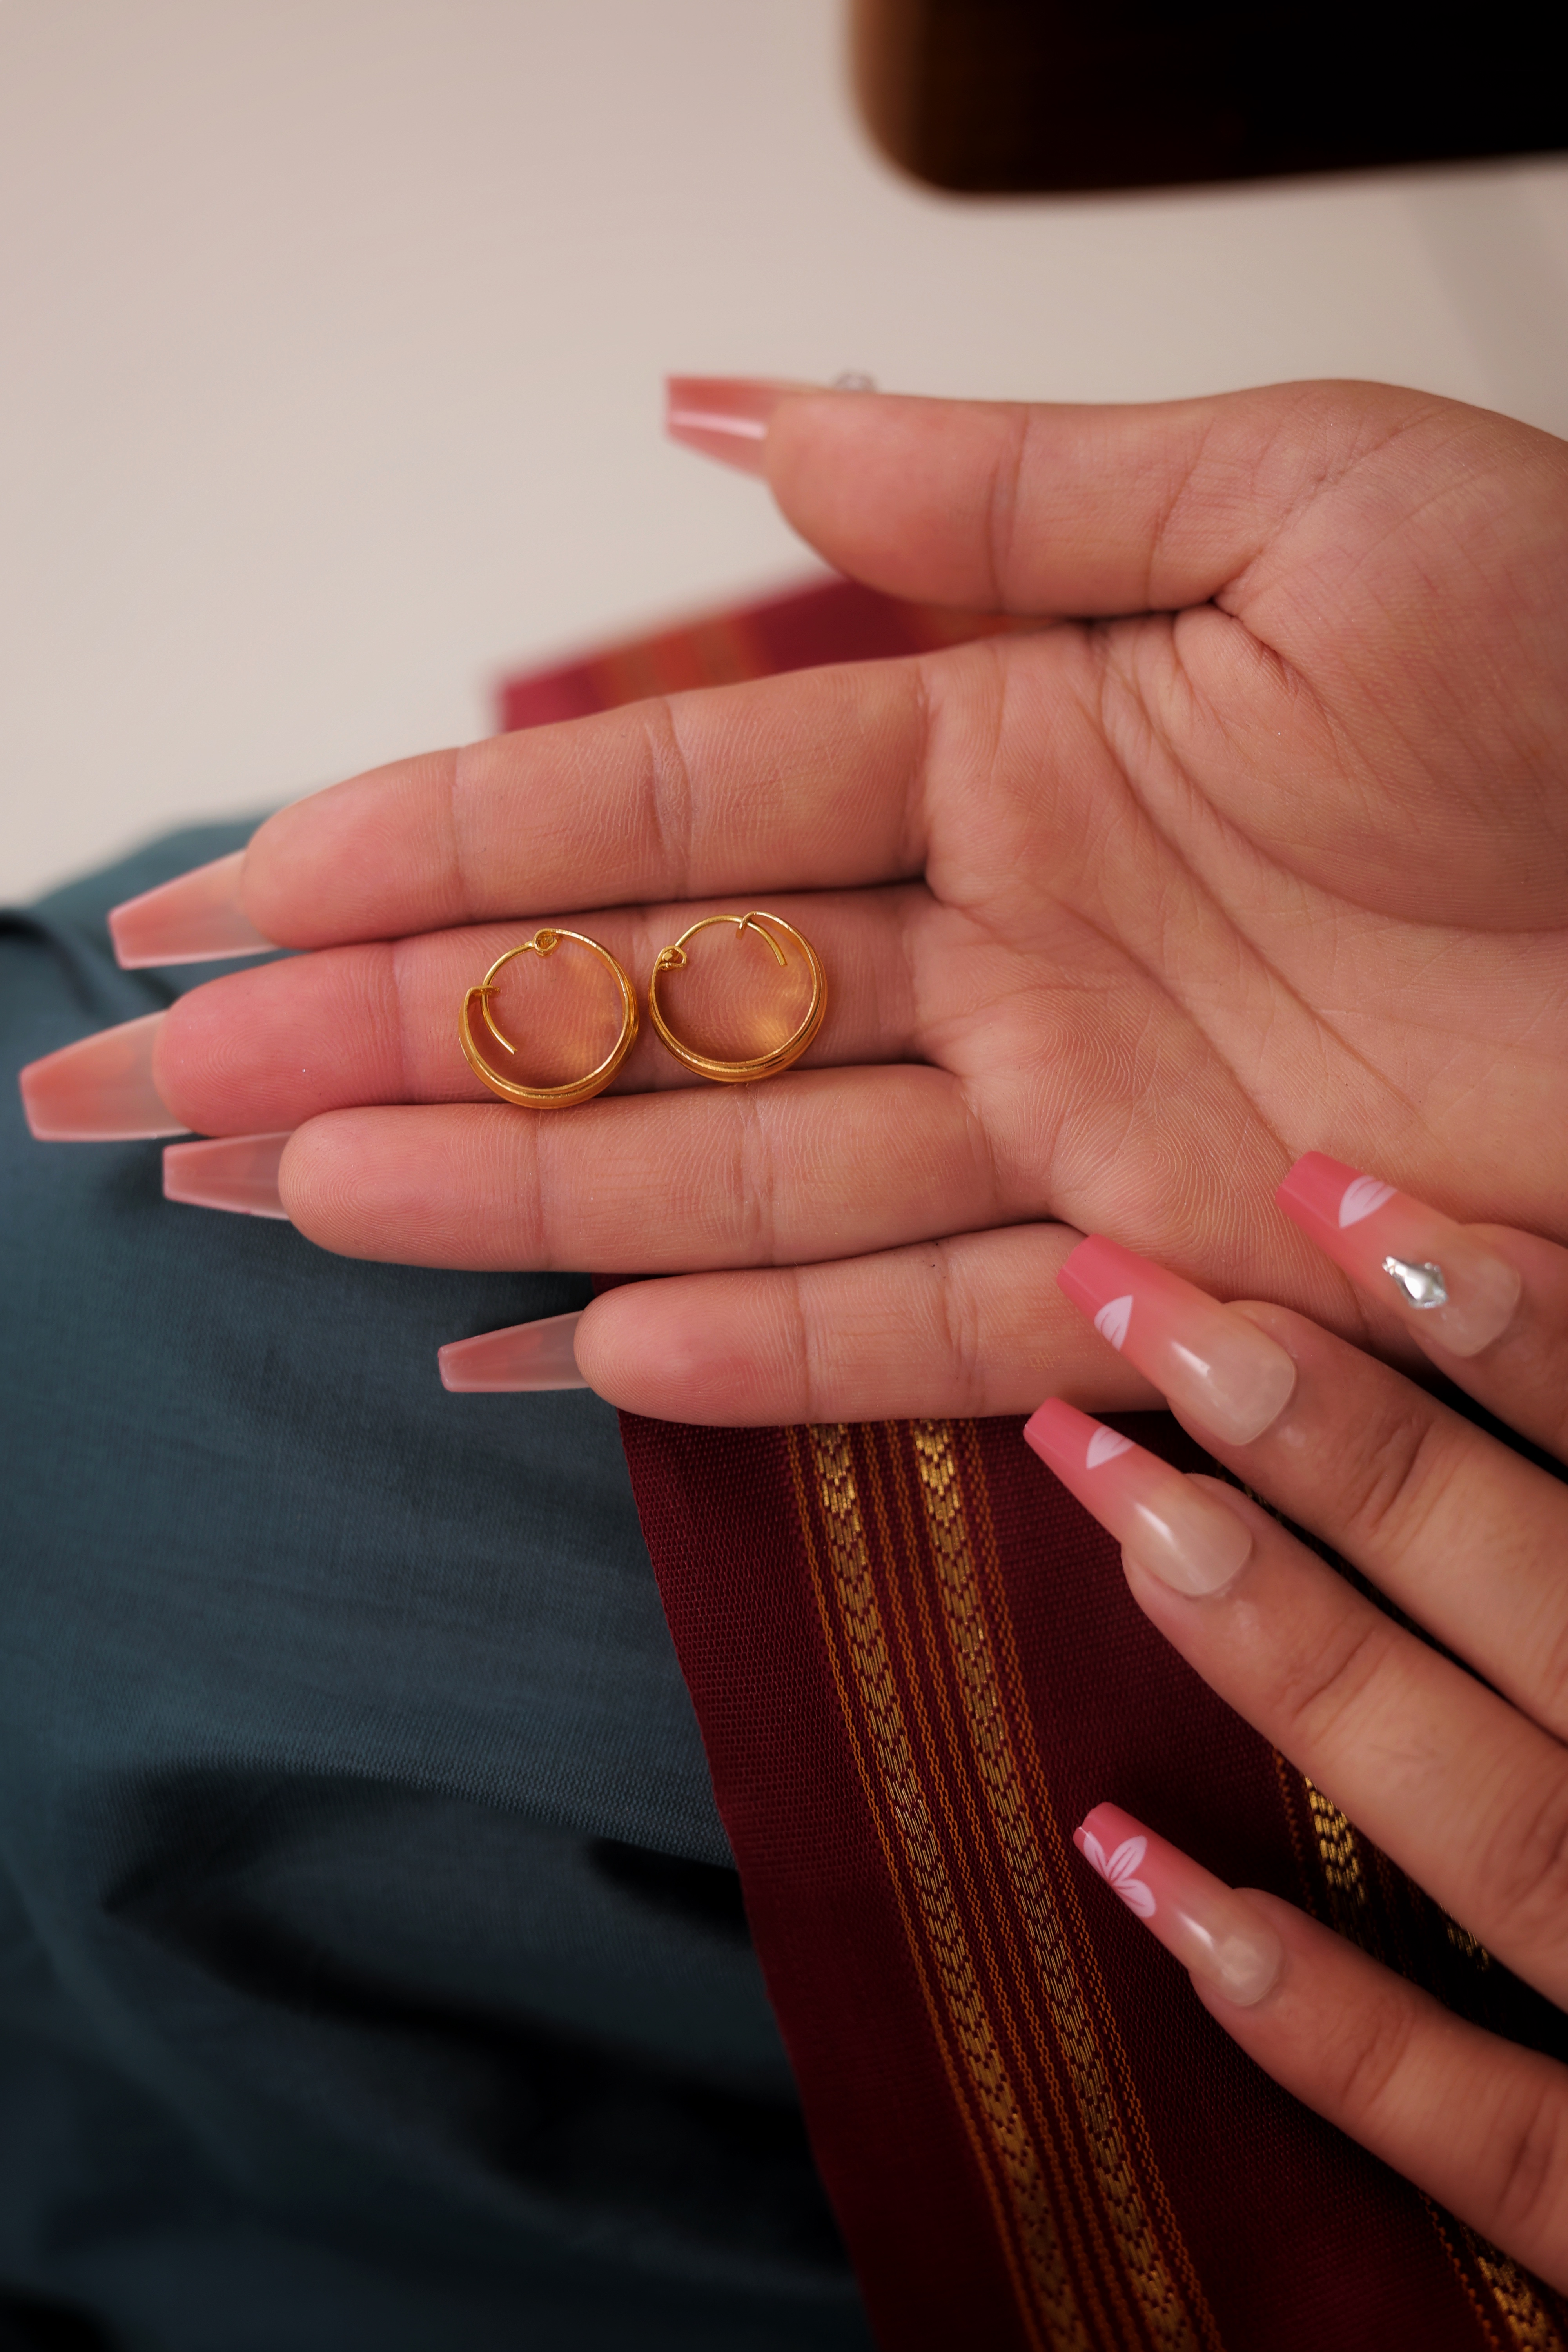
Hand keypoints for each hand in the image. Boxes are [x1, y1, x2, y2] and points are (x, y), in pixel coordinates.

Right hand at [27, 379, 1567, 1422]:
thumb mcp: (1302, 509)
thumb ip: (1002, 487)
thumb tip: (721, 417)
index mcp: (1008, 744)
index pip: (662, 812)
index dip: (439, 844)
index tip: (243, 881)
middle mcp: (997, 947)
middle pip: (638, 1011)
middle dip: (391, 1037)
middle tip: (168, 1083)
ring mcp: (1066, 1124)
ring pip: (727, 1175)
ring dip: (510, 1194)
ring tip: (299, 1202)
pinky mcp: (1168, 1273)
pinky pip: (914, 1321)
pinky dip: (751, 1350)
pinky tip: (567, 1349)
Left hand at [1028, 1152, 1567, 2286]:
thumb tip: (1490, 1300)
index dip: (1526, 1324)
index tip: (1343, 1201)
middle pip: (1558, 1608)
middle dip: (1351, 1451)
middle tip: (1148, 1307)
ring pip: (1501, 1826)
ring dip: (1304, 1662)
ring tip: (1123, 1510)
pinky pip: (1488, 2125)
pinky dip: (1311, 2010)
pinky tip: (1128, 1861)